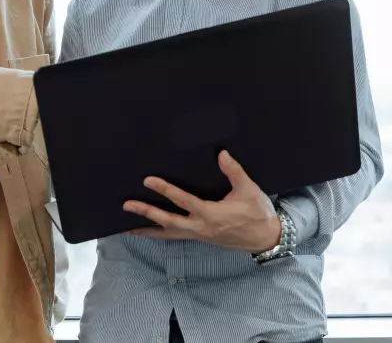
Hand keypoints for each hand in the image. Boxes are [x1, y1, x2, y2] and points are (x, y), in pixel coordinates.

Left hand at [122, 150, 281, 252]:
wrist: (265, 238)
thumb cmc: (258, 213)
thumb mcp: (249, 190)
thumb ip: (234, 171)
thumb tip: (221, 154)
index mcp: (211, 215)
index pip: (183, 200)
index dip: (164, 189)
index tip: (148, 181)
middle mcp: (200, 227)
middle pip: (168, 221)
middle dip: (146, 213)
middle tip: (127, 205)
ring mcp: (198, 235)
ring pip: (168, 234)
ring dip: (147, 229)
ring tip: (127, 227)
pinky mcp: (199, 237)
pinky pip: (174, 237)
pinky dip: (159, 234)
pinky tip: (148, 231)